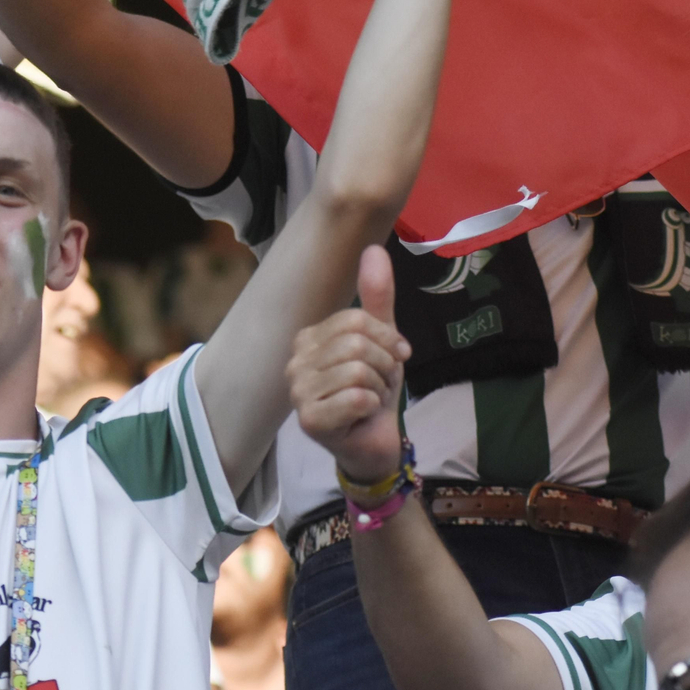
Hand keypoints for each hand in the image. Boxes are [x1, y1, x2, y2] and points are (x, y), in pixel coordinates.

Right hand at [287, 245, 409, 484]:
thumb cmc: (373, 388)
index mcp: (307, 338)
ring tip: (371, 398)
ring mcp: (297, 392)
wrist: (374, 441)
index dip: (385, 338)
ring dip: (380, 387)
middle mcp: (295, 362)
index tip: (393, 357)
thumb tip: (372, 248)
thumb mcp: (381, 339)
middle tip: (381, 383)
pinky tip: (363, 416)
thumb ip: (376, 297)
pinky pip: (355, 398)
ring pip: (358, 370)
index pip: (354, 320)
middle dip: (385, 365)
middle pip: (356, 343)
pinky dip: (372, 407)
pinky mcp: (308, 420)